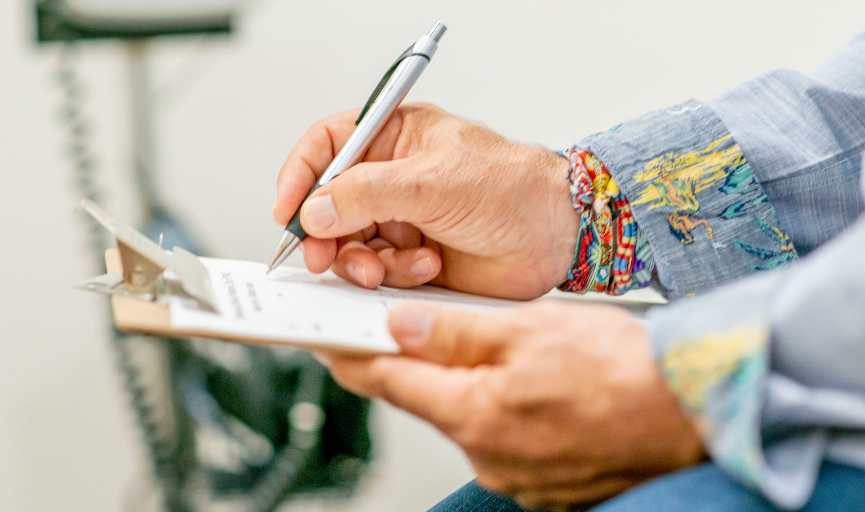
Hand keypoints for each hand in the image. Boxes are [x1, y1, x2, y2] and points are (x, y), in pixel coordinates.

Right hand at [273, 103, 579, 299]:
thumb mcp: (433, 181)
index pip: (327, 147)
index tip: (286, 209)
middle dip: (325, 234)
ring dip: (361, 261)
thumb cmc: (514, 189)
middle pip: (330, 206)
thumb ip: (367, 193)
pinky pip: (380, 273)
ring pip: (350, 246)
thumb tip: (316, 209)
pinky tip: (425, 269)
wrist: (557, 236)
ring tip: (384, 267)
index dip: (300, 176)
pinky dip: (393, 277)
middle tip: (324, 254)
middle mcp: (394, 180)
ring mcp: (404, 222)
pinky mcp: (415, 260)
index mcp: (395, 139)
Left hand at [317, 301, 705, 509]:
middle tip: (427, 320)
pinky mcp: (545, 480)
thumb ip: (457, 332)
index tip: (323, 332)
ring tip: (514, 347)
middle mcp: (488, 454)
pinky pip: (506, 436)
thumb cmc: (628, 371)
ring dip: (472, 382)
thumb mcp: (532, 329)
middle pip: (429, 398)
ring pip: (470, 415)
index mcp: (475, 414)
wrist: (698, 413)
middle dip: (421, 360)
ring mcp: (516, 474)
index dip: (349, 352)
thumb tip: (401, 324)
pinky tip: (539, 383)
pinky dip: (507, 406)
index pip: (387, 380)